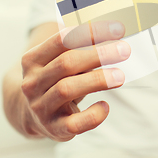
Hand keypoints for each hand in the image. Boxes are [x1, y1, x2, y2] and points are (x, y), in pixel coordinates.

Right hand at [20, 21, 130, 141]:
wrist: (35, 115)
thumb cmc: (58, 80)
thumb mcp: (61, 60)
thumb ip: (81, 45)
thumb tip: (116, 28)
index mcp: (33, 60)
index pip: (62, 40)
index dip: (91, 32)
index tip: (118, 29)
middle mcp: (33, 83)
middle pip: (66, 63)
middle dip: (98, 54)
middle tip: (124, 50)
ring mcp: (41, 107)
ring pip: (67, 89)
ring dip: (97, 80)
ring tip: (120, 76)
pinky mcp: (55, 129)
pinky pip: (74, 123)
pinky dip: (92, 115)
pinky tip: (105, 106)